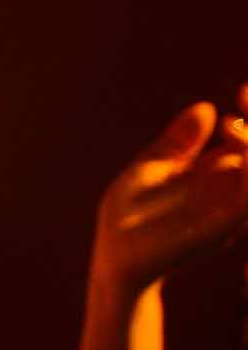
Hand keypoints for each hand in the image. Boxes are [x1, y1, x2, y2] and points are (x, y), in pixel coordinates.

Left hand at [90, 84, 247, 298]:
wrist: (115, 260)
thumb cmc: (128, 216)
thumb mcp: (151, 169)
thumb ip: (178, 142)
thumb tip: (206, 107)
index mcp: (215, 174)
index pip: (245, 140)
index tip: (244, 89)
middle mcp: (230, 191)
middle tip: (243, 110)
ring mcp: (230, 211)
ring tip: (239, 129)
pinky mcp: (223, 228)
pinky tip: (240, 154)